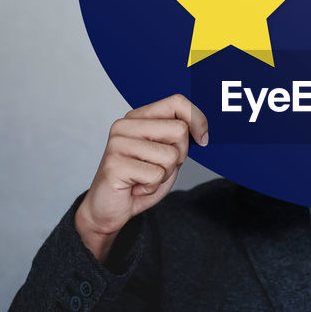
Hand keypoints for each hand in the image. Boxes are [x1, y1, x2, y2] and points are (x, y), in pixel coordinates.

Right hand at [74, 94, 208, 262]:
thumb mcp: (165, 155)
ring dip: (164, 174)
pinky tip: (136, 187)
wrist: (107, 209)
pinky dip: (152, 187)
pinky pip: (156, 175)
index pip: (177, 102)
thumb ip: (178, 138)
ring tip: (144, 178)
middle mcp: (125, 125)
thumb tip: (201, 130)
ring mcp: (118, 143)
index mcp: (138, 117)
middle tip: (157, 167)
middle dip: (178, 156)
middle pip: (179, 130)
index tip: (202, 139)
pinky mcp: (115, 164)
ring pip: (170, 155)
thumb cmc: (138, 181)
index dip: (198, 120)